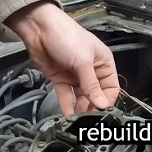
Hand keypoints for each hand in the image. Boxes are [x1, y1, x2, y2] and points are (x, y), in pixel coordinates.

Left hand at [6, 2, 120, 114]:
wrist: (40, 28)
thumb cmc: (67, 38)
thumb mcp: (83, 61)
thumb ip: (91, 85)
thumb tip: (102, 105)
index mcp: (104, 64)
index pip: (111, 88)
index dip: (106, 101)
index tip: (101, 114)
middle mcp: (92, 72)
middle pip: (96, 96)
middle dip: (93, 108)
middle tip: (88, 122)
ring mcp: (76, 77)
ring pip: (81, 98)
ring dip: (80, 110)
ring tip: (77, 123)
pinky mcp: (61, 80)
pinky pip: (66, 97)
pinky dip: (66, 107)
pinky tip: (66, 118)